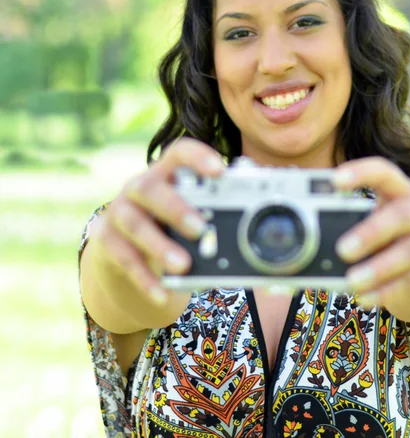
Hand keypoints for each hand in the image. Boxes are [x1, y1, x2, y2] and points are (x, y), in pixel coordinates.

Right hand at [87, 138, 223, 304]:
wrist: (125, 249)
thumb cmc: (172, 224)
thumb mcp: (191, 212)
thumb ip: (219, 211)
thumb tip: (267, 217)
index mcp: (167, 172)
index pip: (179, 153)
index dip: (198, 158)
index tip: (219, 171)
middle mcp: (139, 186)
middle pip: (151, 188)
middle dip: (176, 208)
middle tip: (201, 229)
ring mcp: (119, 212)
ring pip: (135, 225)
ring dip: (160, 246)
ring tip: (183, 265)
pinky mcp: (106, 241)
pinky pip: (124, 259)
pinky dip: (144, 278)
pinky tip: (162, 293)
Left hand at [332, 157, 409, 321]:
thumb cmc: (395, 236)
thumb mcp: (377, 219)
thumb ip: (346, 221)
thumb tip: (298, 231)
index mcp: (399, 191)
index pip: (384, 172)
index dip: (361, 172)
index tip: (334, 180)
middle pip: (401, 216)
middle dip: (371, 232)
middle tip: (342, 250)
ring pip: (409, 252)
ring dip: (378, 269)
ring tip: (351, 281)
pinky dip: (385, 291)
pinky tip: (364, 297)